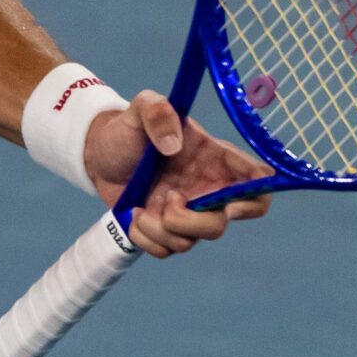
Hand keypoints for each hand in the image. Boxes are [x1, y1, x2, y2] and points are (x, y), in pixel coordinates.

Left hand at [82, 91, 271, 256]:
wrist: (98, 153)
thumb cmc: (128, 129)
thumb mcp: (140, 107)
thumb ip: (157, 110)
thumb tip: (173, 144)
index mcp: (215, 160)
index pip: (258, 185)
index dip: (254, 201)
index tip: (228, 204)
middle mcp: (207, 190)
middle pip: (220, 225)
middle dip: (190, 221)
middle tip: (168, 198)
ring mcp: (187, 213)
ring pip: (190, 242)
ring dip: (159, 228)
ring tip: (140, 206)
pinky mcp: (165, 229)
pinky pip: (165, 250)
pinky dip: (146, 238)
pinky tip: (135, 215)